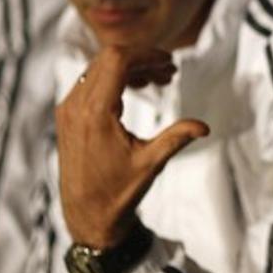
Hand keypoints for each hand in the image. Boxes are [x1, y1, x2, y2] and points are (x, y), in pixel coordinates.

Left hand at [57, 46, 209, 247]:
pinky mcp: (66, 116)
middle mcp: (75, 106)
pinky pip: (89, 83)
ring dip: (129, 68)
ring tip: (157, 81)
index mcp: (95, 113)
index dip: (147, 54)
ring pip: (98, 68)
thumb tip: (205, 126)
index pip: (118, 60)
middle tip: (169, 73)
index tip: (170, 63)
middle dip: (141, 59)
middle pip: (108, 59)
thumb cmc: (118, 193)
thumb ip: (177, 138)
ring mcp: (67, 110)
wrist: (86, 218)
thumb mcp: (151, 164)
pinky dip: (113, 79)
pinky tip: (135, 89)